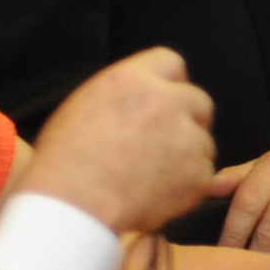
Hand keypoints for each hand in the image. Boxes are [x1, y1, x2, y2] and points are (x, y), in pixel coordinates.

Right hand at [14, 49, 219, 237]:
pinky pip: (204, 175)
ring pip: (203, 141)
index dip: (171, 85)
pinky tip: (157, 195)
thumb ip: (122, 96)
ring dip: (188, 156)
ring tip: (151, 176)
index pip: (171, 62)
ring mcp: (186, 136)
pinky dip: (188, 187)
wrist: (74, 206)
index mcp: (132, 80)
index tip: (168, 102)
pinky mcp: (198, 172)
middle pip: (198, 101)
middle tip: (168, 144)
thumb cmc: (65, 163)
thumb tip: (139, 99)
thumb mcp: (83, 107)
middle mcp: (165, 101)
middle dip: (189, 120)